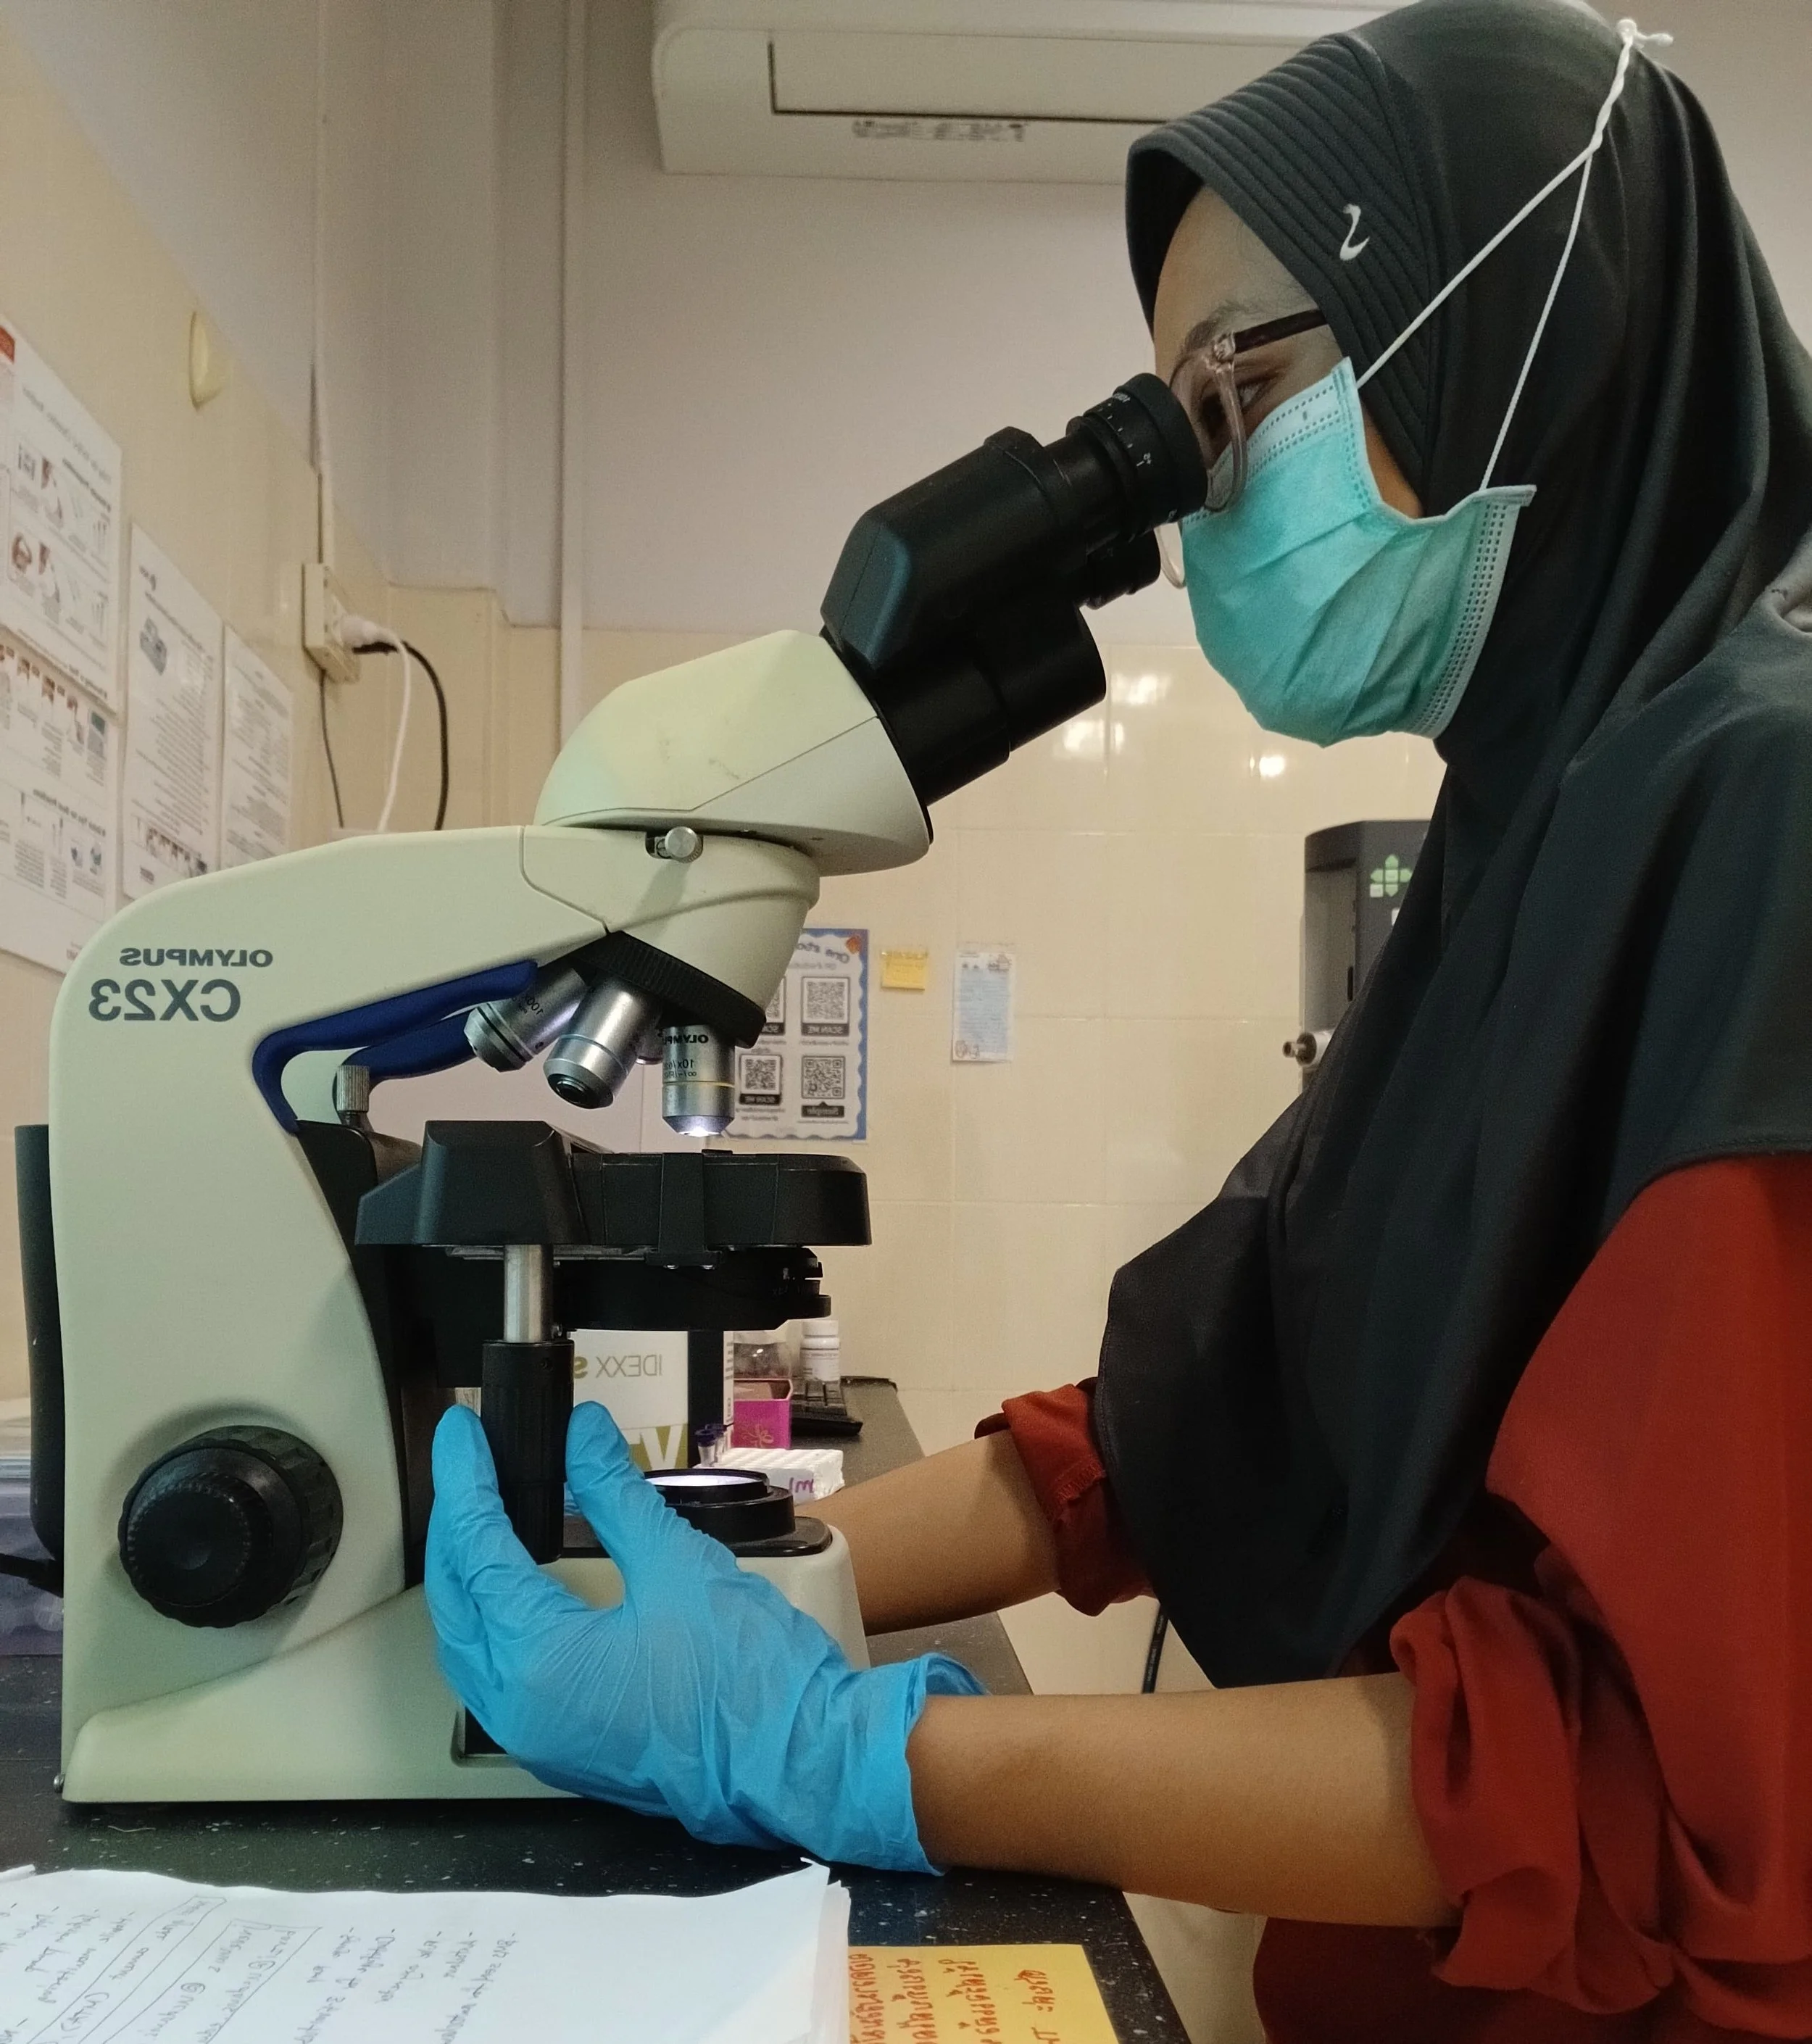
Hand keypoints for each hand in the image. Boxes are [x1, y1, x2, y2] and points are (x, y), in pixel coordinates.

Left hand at [426, 1401, 982, 1869]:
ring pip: (470, 1646)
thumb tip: (583, 1435)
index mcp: (539, 1662)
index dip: (465, 1481)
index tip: (462, 1430)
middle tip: (469, 1463)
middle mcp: (520, 1711)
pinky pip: (500, 1679)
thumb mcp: (679, 1564)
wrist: (801, 1766)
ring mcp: (540, 1740)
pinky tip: (520, 1587)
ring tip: (484, 1514)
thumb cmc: (749, 1678)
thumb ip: (616, 1496)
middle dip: (455, 1526)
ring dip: (470, 1579)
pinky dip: (497, 1623)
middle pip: (456, 1601)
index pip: (477, 1553)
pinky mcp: (567, 1751)